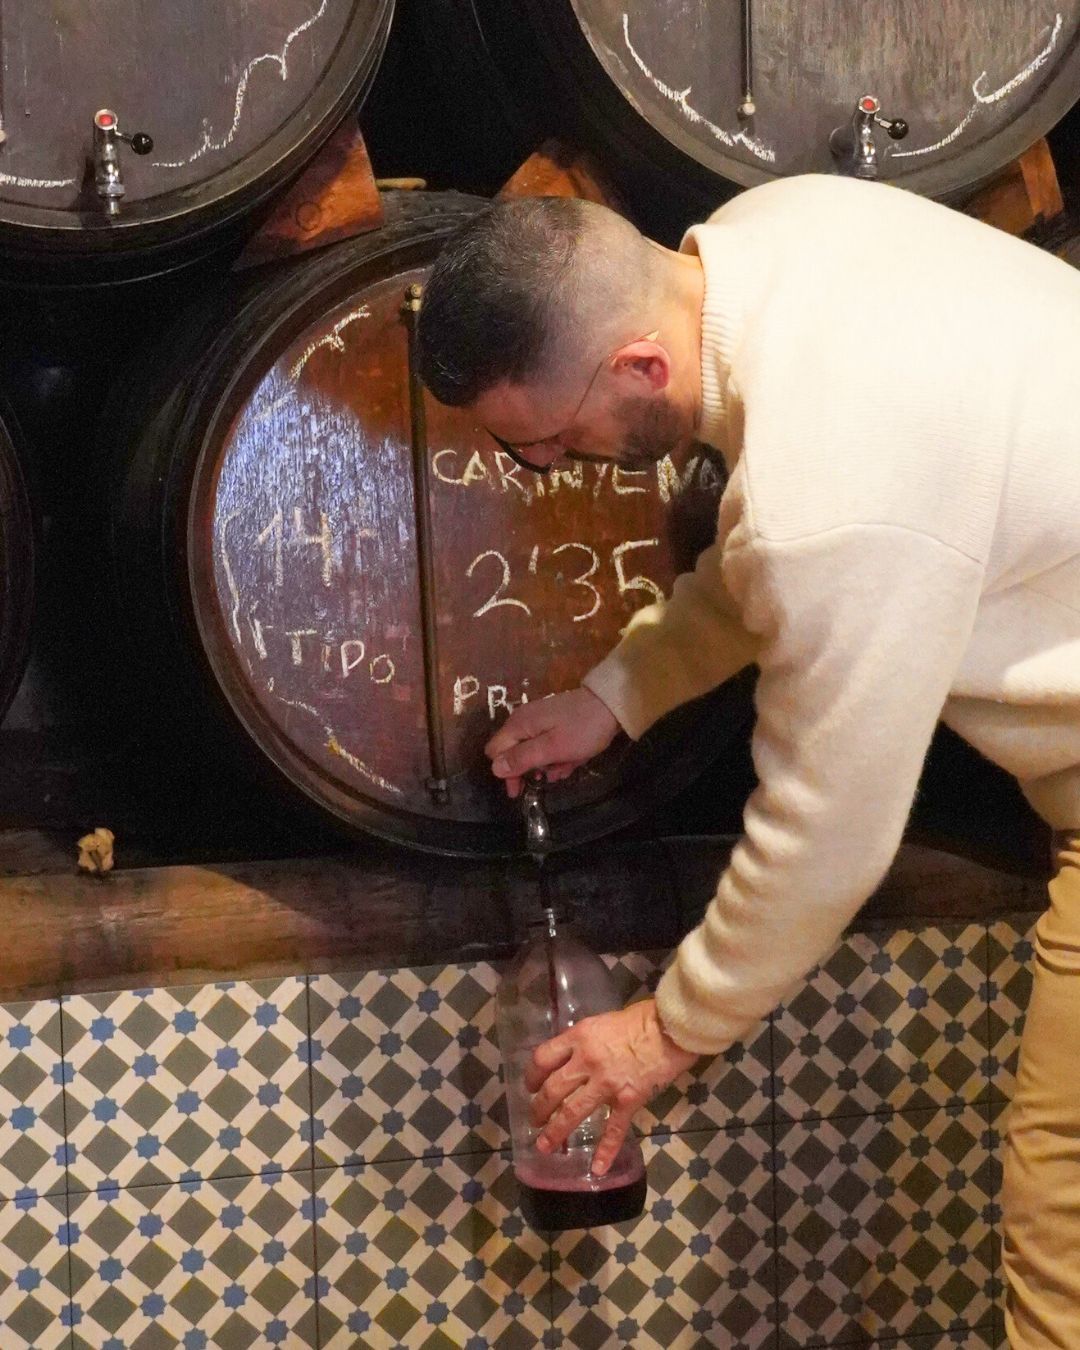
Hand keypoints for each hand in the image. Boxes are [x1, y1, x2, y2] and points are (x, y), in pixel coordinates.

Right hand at [484, 687, 618, 797]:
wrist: (612, 704)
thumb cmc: (582, 729)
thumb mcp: (552, 748)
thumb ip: (522, 758)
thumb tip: (494, 769)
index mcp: (518, 725)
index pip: (495, 752)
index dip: (506, 772)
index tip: (521, 789)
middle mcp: (523, 720)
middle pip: (512, 752)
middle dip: (528, 769)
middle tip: (548, 779)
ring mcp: (540, 720)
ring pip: (532, 751)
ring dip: (546, 764)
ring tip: (566, 768)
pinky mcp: (554, 722)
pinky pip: (547, 745)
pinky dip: (556, 756)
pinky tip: (571, 761)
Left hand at [526, 999, 699, 1175]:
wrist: (671, 1029)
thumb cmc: (640, 1019)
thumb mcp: (601, 1022)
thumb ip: (584, 1041)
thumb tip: (571, 1057)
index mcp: (579, 1037)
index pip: (542, 1058)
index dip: (531, 1076)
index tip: (530, 1087)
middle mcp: (587, 1061)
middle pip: (552, 1090)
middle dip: (539, 1108)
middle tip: (534, 1120)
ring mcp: (606, 1084)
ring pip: (572, 1112)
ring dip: (555, 1132)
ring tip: (545, 1146)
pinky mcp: (627, 1100)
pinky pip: (613, 1130)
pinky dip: (605, 1151)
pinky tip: (597, 1169)